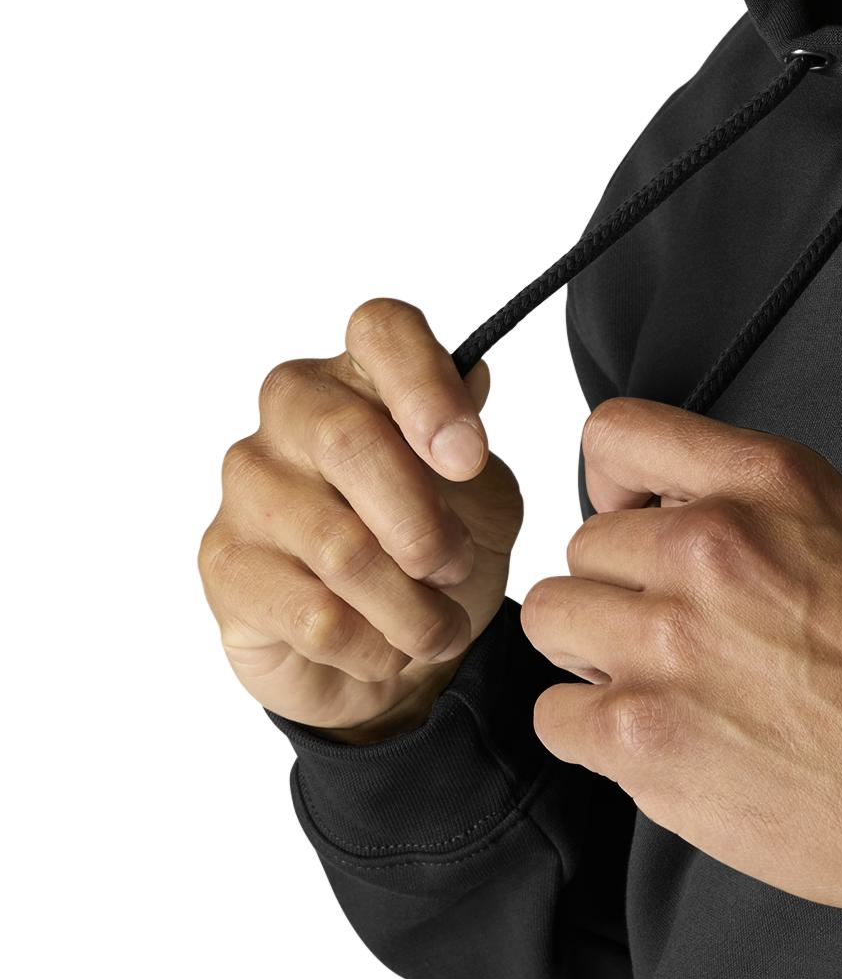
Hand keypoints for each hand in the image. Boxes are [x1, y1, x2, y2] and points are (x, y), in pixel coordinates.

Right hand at [197, 297, 523, 741]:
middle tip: (456, 566)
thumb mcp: (480, 495)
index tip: (469, 459)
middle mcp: (295, 411)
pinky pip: (313, 613)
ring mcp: (249, 484)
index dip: (427, 387)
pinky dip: (373, 645)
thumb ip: (470, 443)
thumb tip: (473, 376)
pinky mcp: (224, 563)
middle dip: (423, 522)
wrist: (392, 649)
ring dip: (411, 605)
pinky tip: (387, 650)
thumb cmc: (436, 548)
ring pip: (339, 545)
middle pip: (351, 438)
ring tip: (439, 626)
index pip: (381, 327)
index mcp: (364, 372)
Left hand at [520, 399, 841, 912]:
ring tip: (658, 680)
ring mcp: (665, 641)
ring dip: (595, 651)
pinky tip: (656, 735)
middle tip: (675, 631)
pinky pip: (553, 712)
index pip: (617, 434)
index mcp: (762, 484)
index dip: (614, 482)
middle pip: (584, 544)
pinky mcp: (639, 735)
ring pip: (553, 617)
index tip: (634, 520)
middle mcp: (705, 547)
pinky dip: (593, 730)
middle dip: (620, 588)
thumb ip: (752, 498)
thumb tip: (670, 506)